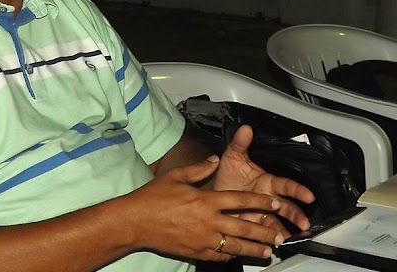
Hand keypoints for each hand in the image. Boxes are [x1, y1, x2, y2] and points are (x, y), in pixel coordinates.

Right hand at [122, 157, 285, 261]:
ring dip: (255, 249)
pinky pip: (219, 255)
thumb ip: (198, 169)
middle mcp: (208, 221)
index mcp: (205, 200)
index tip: (275, 203)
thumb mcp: (175, 176)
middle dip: (265, 231)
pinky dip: (232, 255)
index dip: (260, 202)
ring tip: (268, 251)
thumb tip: (215, 160)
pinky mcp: (195, 252)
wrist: (136, 222)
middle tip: (280, 234)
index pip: (240, 200)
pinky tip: (239, 255)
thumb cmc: (153, 197)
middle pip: (244, 227)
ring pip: (236, 246)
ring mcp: (202, 239)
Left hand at [213, 125, 315, 235]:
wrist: (214, 192)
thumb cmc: (228, 173)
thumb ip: (240, 144)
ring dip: (289, 229)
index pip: (285, 185)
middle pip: (287, 206)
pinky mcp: (255, 224)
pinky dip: (273, 237)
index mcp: (267, 181)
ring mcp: (263, 212)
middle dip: (297, 214)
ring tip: (294, 236)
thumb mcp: (232, 157)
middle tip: (305, 223)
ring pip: (280, 221)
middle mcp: (269, 197)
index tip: (308, 195)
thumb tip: (245, 128)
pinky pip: (267, 232)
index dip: (297, 190)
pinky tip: (277, 242)